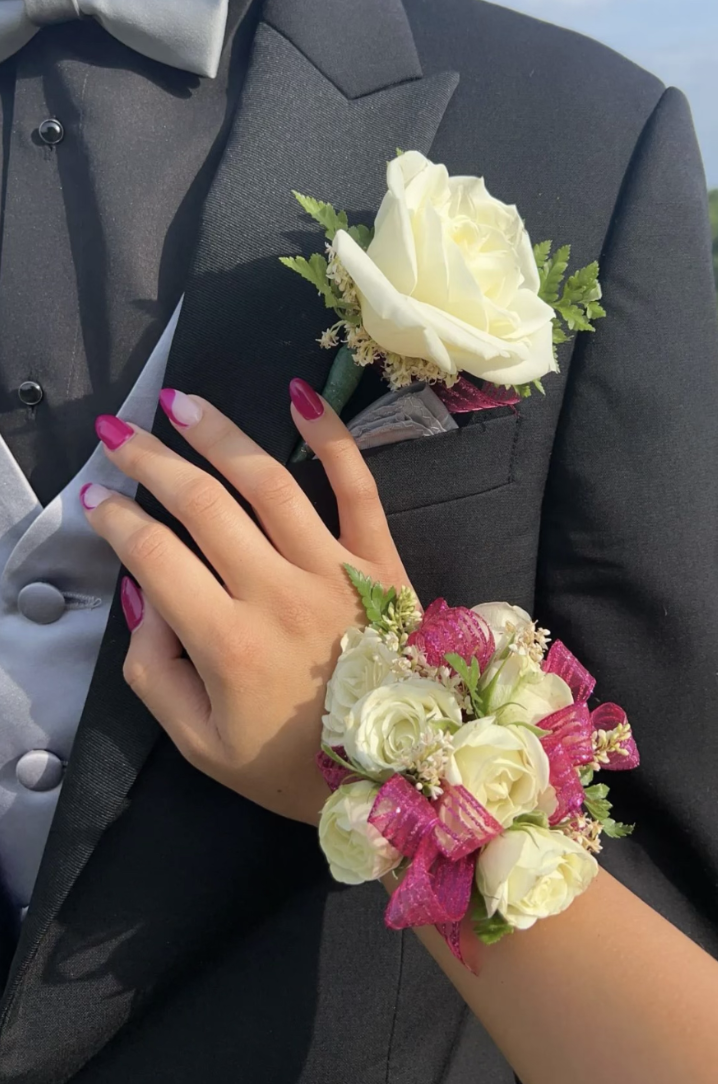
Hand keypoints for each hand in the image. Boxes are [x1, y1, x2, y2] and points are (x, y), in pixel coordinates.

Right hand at [81, 380, 409, 825]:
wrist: (400, 777)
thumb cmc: (293, 766)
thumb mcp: (201, 746)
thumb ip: (154, 672)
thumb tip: (140, 594)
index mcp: (226, 642)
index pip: (154, 555)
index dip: (115, 520)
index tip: (94, 499)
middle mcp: (276, 592)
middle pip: (201, 504)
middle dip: (149, 460)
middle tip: (117, 433)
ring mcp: (334, 569)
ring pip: (267, 481)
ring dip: (218, 433)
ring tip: (180, 402)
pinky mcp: (381, 561)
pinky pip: (358, 487)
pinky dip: (333, 437)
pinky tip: (300, 397)